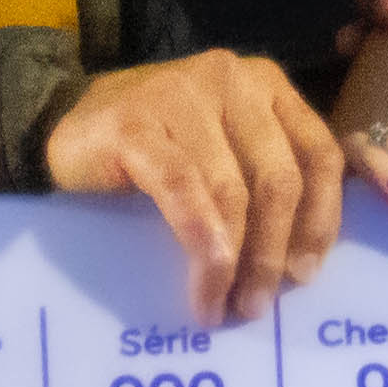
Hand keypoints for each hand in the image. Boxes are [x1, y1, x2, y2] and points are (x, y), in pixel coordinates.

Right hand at [44, 51, 343, 320]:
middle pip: (278, 179)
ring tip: (223, 306)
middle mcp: (233, 80)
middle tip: (258, 305)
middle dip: (273, 252)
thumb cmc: (159, 148)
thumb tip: (298, 265)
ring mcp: (181, 95)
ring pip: (232, 190)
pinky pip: (182, 190)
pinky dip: (199, 243)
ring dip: (234, 260)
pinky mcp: (133, 124)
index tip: (305, 274)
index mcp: (268, 86)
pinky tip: (204, 284)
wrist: (67, 122)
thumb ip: (264, 180)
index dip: (320, 220)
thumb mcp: (225, 150)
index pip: (319, 155)